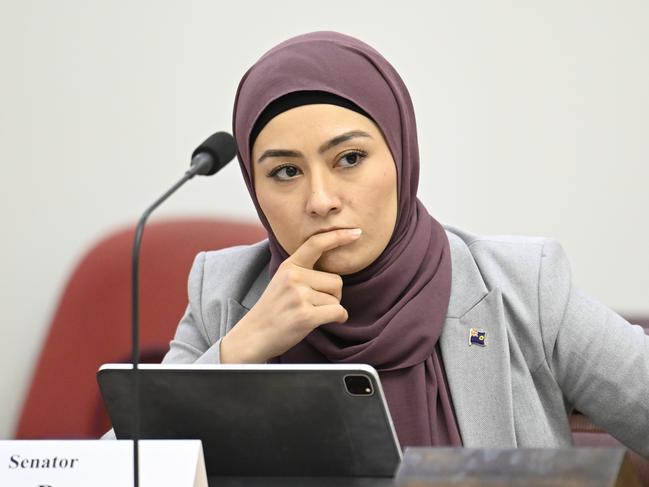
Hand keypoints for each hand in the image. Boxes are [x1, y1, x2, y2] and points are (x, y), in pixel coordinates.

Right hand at [220, 228, 361, 362]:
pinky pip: (337, 312)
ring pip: (336, 299)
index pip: (316, 243)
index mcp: (289, 266)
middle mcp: (293, 277)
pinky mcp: (305, 316)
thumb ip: (302, 271)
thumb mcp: (282, 281)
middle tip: (314, 304)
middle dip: (333, 295)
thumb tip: (335, 268)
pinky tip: (326, 321)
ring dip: (330, 309)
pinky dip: (338, 318)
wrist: (254, 335)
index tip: (356, 232)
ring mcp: (298, 296)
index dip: (338, 236)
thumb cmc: (273, 309)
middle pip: (336, 280)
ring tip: (310, 313)